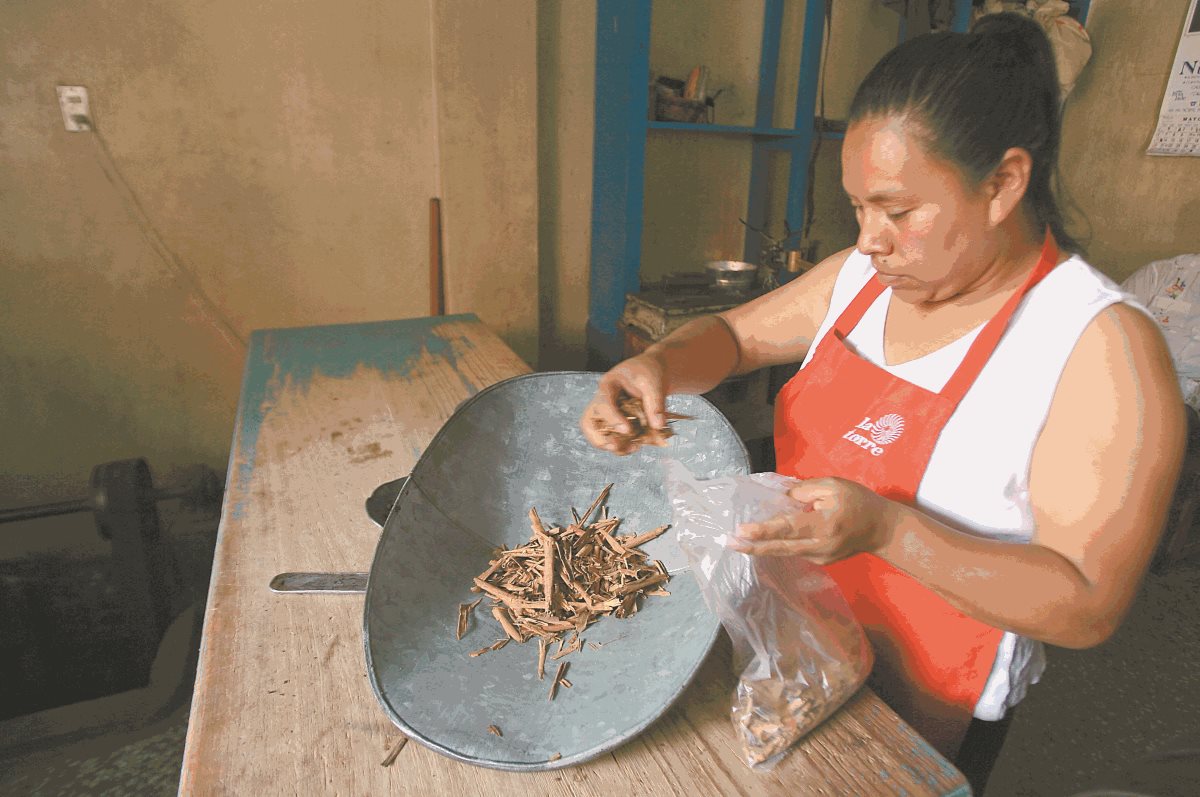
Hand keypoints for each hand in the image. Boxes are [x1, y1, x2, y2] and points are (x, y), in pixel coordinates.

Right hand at [580, 353, 667, 454]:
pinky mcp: (616, 424)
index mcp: (608, 386)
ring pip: (597, 434)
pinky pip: (612, 439)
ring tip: (633, 448)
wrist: (652, 373)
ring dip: (612, 445)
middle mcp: (602, 401)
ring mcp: (607, 414)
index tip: (628, 430)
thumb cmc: (649, 372)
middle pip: (589, 423)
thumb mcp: (654, 382)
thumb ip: (655, 403)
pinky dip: (622, 446)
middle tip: (616, 446)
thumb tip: (657, 426)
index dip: (612, 419)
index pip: (603, 404)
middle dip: (600, 438)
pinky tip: (636, 446)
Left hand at [728, 477, 895, 562]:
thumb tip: (782, 497)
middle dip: (754, 546)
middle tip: (730, 542)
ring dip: (762, 548)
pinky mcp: (821, 561)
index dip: (765, 530)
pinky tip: (762, 542)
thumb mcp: (834, 486)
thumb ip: (805, 490)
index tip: (743, 530)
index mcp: (825, 525)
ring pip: (786, 552)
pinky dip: (778, 546)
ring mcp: (821, 557)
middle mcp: (820, 546)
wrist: (882, 529)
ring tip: (738, 543)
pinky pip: (795, 552)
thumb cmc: (859, 502)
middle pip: (781, 547)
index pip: (789, 527)